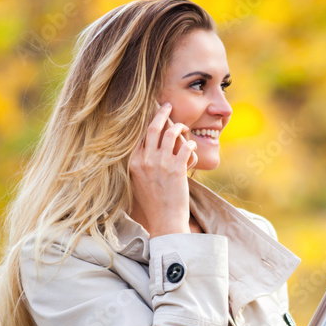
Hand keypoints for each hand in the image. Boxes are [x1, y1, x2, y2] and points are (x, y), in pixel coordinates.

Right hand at [128, 102, 196, 235]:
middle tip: (167, 105)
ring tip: (183, 126)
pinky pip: (185, 148)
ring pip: (170, 134)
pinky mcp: (176, 169)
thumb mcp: (138, 182)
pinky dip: (189, 144)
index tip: (153, 113)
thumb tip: (147, 148)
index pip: (139, 135)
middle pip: (153, 127)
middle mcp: (145, 161)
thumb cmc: (153, 203)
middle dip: (161, 113)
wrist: (165, 220)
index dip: (147, 120)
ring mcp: (161, 164)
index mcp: (133, 162)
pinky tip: (191, 146)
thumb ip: (141, 164)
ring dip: (179, 126)